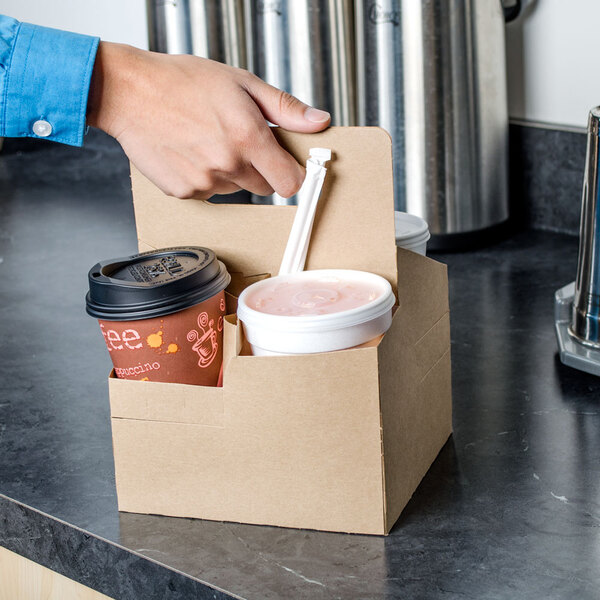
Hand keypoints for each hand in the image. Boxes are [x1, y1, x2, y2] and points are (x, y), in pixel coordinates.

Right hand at [86, 42, 330, 198]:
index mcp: (248, 138)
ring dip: (231, 172)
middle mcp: (228, 165)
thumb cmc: (181, 81)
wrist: (129, 92)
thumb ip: (284, 108)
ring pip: (235, 189)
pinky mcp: (184, 192)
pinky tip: (192, 152)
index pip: (290, 182)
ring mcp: (204, 182)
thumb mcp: (241, 83)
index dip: (291, 173)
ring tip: (209, 141)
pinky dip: (205, 178)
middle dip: (260, 169)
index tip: (286, 165)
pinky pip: (209, 193)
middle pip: (264, 188)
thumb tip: (319, 121)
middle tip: (239, 140)